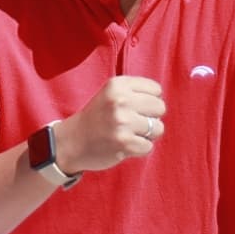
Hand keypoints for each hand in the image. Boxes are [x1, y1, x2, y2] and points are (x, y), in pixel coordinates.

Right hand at [51, 74, 166, 174]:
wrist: (72, 142)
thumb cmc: (97, 117)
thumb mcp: (111, 94)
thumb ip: (135, 92)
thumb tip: (162, 101)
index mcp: (118, 85)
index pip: (156, 89)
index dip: (149, 101)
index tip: (134, 108)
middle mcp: (120, 101)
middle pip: (160, 107)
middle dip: (151, 117)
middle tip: (133, 123)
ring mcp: (122, 122)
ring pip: (158, 128)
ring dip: (147, 135)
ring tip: (129, 134)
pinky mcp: (124, 143)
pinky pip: (149, 146)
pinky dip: (139, 149)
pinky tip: (124, 146)